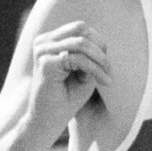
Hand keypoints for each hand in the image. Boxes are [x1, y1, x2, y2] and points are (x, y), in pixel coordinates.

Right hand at [28, 21, 111, 135]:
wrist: (48, 122)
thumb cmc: (67, 97)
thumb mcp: (84, 71)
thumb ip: (91, 54)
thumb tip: (101, 44)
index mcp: (51, 40)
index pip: (80, 28)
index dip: (98, 43)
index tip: (107, 65)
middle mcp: (43, 42)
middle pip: (81, 29)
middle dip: (100, 49)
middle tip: (109, 71)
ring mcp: (42, 51)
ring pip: (81, 43)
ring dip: (100, 60)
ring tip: (107, 78)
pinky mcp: (45, 63)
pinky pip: (78, 59)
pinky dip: (94, 69)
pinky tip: (102, 82)